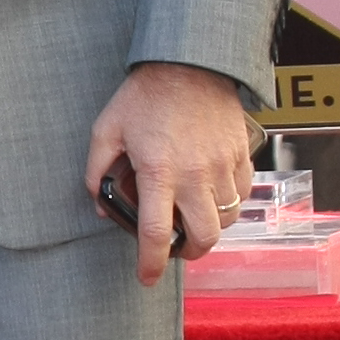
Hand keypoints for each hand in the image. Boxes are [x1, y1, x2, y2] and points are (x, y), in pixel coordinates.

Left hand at [84, 62, 256, 284]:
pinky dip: (228, 204)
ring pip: (225, 220)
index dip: (150, 263)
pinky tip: (211, 194)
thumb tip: (100, 204)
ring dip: (208, 227)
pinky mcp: (241, 158)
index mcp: (158, 171)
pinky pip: (241, 196)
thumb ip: (98, 169)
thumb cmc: (145, 95)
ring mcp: (223, 168)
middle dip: (189, 253)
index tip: (146, 277)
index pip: (156, 234)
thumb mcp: (107, 128)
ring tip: (191, 217)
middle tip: (176, 248)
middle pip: (202, 238)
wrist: (189, 63)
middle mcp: (195, 176)